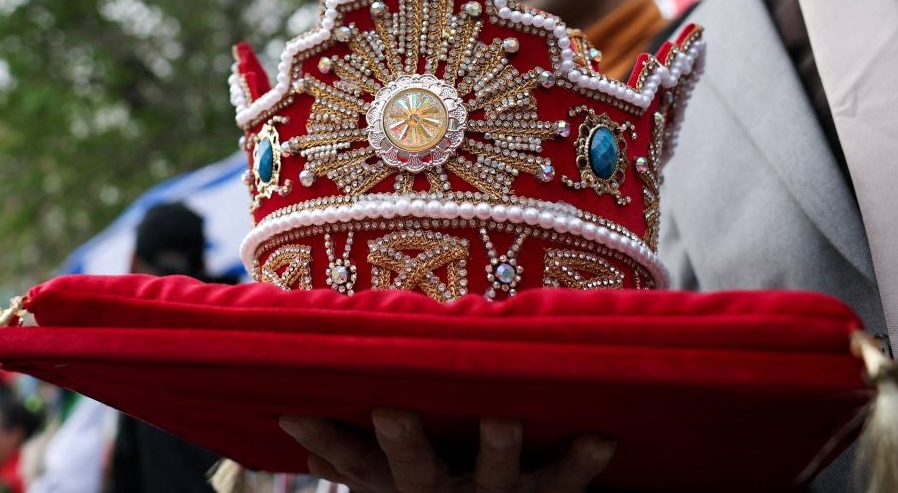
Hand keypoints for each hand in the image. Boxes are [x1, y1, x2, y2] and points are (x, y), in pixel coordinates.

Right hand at [280, 409, 614, 491]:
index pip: (355, 463)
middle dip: (404, 443)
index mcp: (402, 486)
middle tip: (392, 412)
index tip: (296, 414)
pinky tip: (604, 438)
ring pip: (494, 476)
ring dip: (496, 450)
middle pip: (416, 470)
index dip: (327, 442)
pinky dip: (584, 460)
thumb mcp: (386, 492)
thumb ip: (346, 459)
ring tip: (501, 421)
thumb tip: (292, 424)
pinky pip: (566, 483)